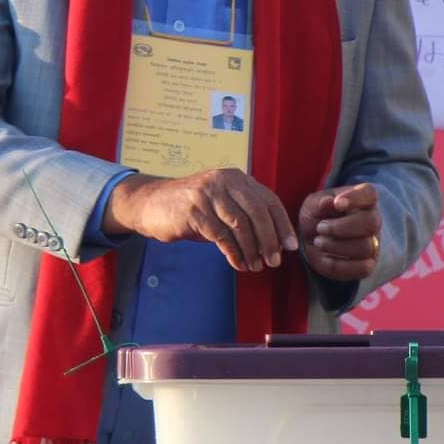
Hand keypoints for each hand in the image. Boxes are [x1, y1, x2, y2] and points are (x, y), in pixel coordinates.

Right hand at [103, 169, 298, 272]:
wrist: (152, 204)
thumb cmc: (193, 209)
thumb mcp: (222, 204)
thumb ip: (245, 214)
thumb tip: (276, 241)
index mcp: (236, 177)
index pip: (268, 199)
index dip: (282, 224)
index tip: (291, 246)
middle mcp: (223, 180)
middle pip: (257, 211)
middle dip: (269, 239)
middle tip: (274, 261)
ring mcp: (207, 194)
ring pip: (240, 225)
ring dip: (252, 249)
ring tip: (256, 266)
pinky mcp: (192, 210)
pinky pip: (220, 235)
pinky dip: (233, 253)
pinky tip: (238, 264)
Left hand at [298, 183, 380, 282]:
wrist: (314, 239)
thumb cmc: (317, 216)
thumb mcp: (312, 206)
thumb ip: (319, 203)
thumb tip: (328, 202)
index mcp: (362, 199)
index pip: (369, 193)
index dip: (356, 198)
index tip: (337, 203)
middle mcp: (373, 220)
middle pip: (371, 223)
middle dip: (341, 227)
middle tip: (320, 228)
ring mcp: (373, 243)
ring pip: (366, 247)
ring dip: (337, 246)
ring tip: (318, 242)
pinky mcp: (368, 264)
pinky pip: (363, 269)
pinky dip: (340, 265)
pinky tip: (324, 258)